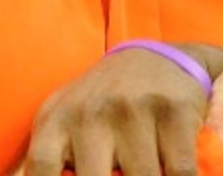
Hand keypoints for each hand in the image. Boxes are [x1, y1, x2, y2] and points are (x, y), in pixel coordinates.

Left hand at [26, 43, 220, 175]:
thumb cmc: (101, 106)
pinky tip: (171, 170)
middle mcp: (90, 113)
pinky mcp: (173, 110)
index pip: (41, 168)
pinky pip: (181, 172)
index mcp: (56, 120)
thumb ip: (49, 159)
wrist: (155, 58)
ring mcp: (132, 110)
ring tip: (145, 169)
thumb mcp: (64, 122)